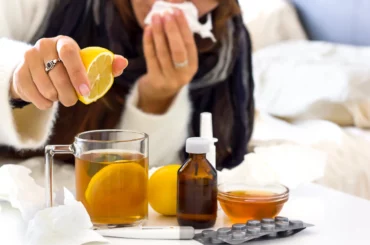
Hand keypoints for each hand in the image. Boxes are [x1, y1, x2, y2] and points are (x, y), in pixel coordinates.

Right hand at [10, 36, 127, 109]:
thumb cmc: (72, 68)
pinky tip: (49, 99)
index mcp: (64, 42)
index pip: (70, 54)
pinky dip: (44, 103)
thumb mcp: (90, 65)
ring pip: (46, 88)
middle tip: (74, 100)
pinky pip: (34, 96)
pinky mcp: (19, 73)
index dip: (78, 74)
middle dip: (69, 94)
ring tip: (60, 95)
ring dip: (57, 98)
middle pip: (58, 75)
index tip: (86, 92)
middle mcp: (44, 46)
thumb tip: (123, 63)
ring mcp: (29, 58)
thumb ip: (108, 65)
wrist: (42, 69)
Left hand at [139, 8, 197, 113]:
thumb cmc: (170, 68)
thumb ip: (179, 41)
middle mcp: (183, 74)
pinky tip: (148, 29)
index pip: (189, 44)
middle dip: (172, 30)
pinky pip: (151, 58)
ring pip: (163, 53)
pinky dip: (149, 42)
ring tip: (155, 17)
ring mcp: (169, 79)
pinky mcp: (155, 80)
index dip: (183, 27)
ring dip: (159, 33)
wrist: (160, 93)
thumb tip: (174, 15)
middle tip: (166, 13)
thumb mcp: (180, 59)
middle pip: (178, 50)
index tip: (177, 11)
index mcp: (193, 65)